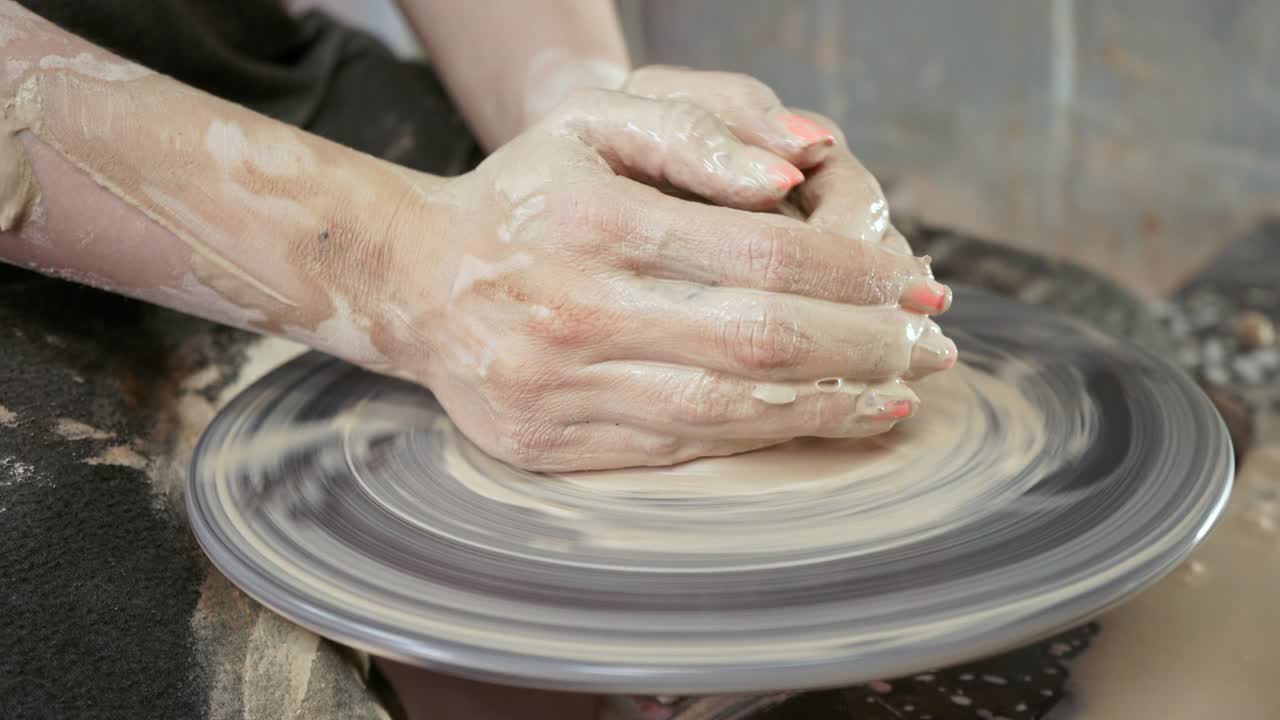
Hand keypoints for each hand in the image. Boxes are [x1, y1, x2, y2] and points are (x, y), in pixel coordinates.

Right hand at [386, 89, 955, 471]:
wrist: (413, 278)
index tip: (914, 282)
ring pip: (727, 412)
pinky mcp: (553, 446)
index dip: (856, 274)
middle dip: (866, 346)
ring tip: (895, 396)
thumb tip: (801, 171)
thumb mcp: (594, 122)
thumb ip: (698, 131)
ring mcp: (562, 390)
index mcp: (597, 224)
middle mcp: (578, 312)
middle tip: (930, 345)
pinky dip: (760, 440)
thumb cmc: (523, 193)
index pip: (764, 255)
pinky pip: (679, 451)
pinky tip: (814, 423)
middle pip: (761, 341)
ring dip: (830, 406)